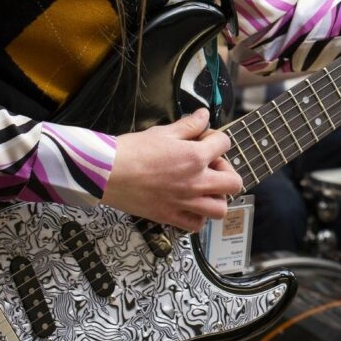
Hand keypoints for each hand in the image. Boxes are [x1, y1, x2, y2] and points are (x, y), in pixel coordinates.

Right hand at [102, 109, 243, 230]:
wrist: (107, 173)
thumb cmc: (132, 151)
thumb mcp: (163, 131)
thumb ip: (189, 125)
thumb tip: (204, 115)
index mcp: (195, 157)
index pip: (224, 143)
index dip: (216, 138)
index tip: (203, 139)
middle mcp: (196, 182)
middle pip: (233, 182)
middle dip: (226, 171)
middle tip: (211, 166)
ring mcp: (185, 202)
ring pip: (220, 209)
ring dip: (217, 197)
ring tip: (204, 188)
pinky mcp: (170, 217)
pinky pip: (196, 225)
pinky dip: (197, 217)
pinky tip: (189, 205)